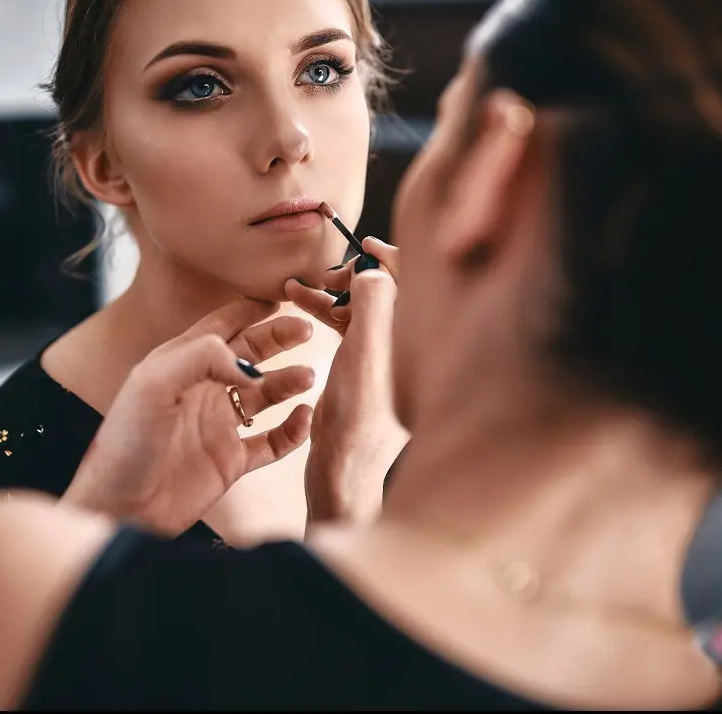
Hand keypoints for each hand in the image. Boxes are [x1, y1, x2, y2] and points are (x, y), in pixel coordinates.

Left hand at [63, 298, 316, 535]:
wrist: (120, 507)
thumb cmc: (126, 442)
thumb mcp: (154, 384)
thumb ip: (201, 358)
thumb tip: (250, 365)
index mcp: (179, 365)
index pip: (220, 327)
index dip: (249, 310)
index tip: (281, 297)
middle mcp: (202, 390)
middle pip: (249, 355)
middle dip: (278, 339)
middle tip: (308, 329)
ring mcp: (218, 426)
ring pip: (265, 395)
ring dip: (288, 382)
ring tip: (307, 376)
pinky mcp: (230, 461)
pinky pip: (272, 442)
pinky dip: (292, 431)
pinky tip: (303, 417)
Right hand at [284, 237, 407, 523]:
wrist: (342, 475)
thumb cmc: (357, 421)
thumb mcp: (365, 350)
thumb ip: (374, 300)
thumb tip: (373, 269)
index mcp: (425, 341)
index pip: (418, 283)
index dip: (391, 259)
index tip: (364, 247)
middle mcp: (417, 349)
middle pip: (391, 293)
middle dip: (355, 278)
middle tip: (325, 278)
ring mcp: (394, 363)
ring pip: (367, 312)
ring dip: (334, 296)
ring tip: (295, 288)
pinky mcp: (372, 376)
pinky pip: (354, 333)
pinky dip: (330, 317)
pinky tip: (302, 307)